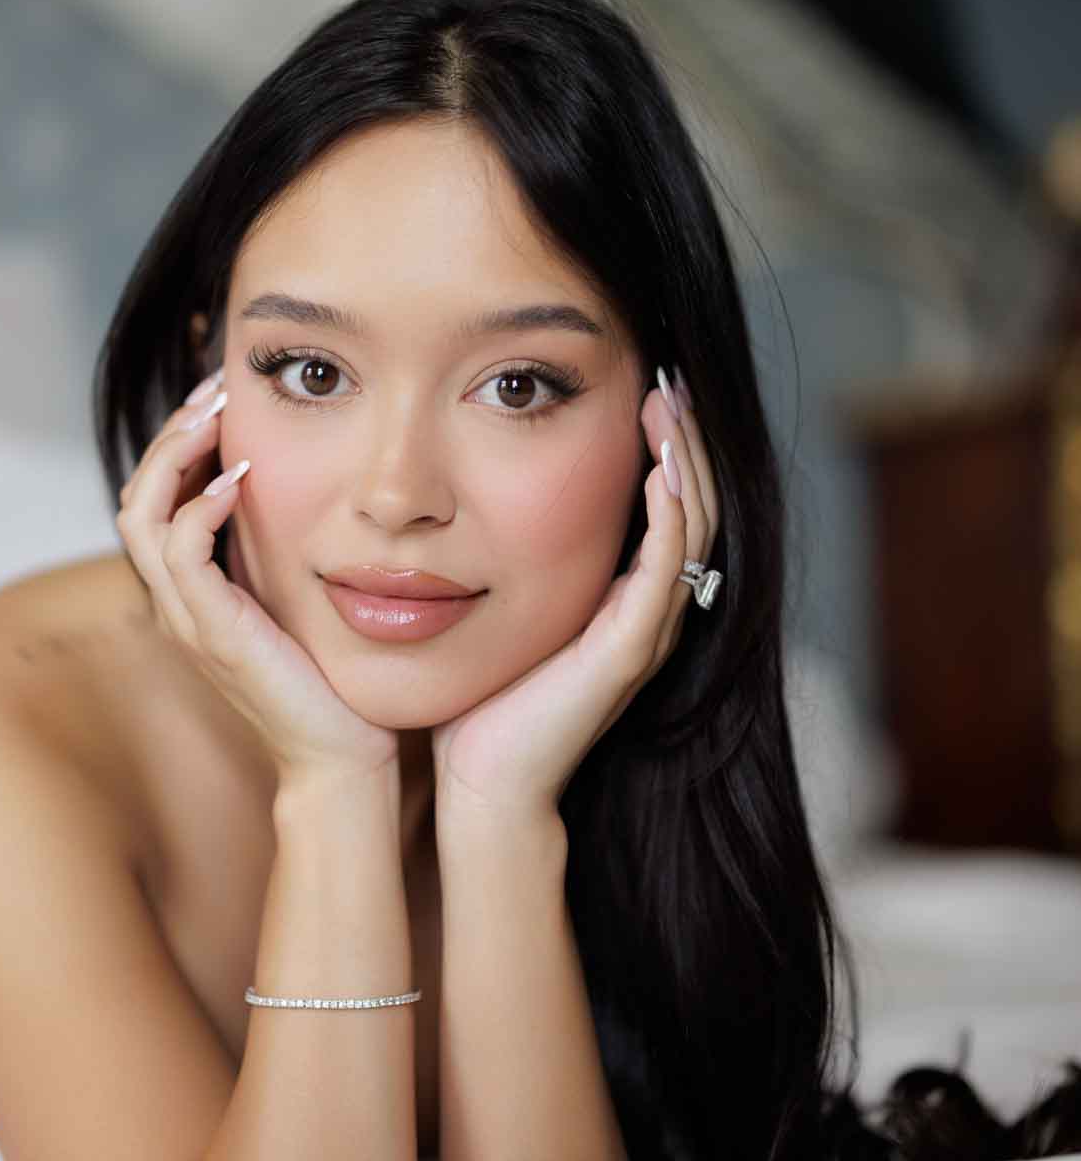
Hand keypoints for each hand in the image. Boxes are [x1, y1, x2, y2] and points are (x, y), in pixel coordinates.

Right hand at [116, 376, 399, 800]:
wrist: (341, 757)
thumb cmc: (332, 678)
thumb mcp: (301, 597)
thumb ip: (284, 551)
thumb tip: (307, 483)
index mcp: (192, 591)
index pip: (156, 498)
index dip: (179, 441)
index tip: (222, 395)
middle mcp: (177, 602)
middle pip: (136, 495)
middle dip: (170, 433)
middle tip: (215, 388)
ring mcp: (188, 620)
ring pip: (141, 515)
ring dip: (174, 455)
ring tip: (215, 415)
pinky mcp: (214, 635)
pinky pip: (181, 555)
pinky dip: (201, 507)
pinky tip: (241, 477)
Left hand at [431, 369, 720, 827]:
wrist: (482, 783)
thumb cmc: (480, 700)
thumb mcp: (498, 606)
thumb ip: (503, 557)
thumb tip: (468, 496)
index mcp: (622, 599)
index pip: (664, 505)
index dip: (664, 447)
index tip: (644, 384)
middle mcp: (646, 612)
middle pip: (693, 506)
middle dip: (683, 439)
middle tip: (668, 377)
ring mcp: (645, 632)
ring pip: (692, 530)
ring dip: (684, 463)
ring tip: (669, 403)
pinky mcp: (628, 654)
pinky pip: (665, 573)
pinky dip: (668, 519)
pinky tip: (657, 472)